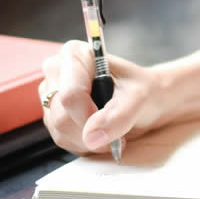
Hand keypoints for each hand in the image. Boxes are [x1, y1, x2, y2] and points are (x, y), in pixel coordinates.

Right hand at [39, 41, 165, 155]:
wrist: (148, 100)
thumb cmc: (144, 90)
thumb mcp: (140, 97)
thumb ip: (119, 115)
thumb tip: (92, 136)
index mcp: (75, 55)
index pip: (70, 95)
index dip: (89, 116)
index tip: (111, 120)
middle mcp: (57, 71)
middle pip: (62, 116)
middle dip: (92, 130)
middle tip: (116, 126)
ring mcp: (51, 94)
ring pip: (60, 131)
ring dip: (89, 139)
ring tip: (110, 127)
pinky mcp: (52, 114)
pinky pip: (62, 139)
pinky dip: (84, 143)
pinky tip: (100, 132)